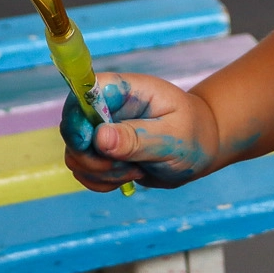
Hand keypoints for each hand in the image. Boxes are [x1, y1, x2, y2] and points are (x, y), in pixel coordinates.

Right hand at [59, 72, 220, 191]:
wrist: (201, 148)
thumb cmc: (194, 134)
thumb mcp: (172, 137)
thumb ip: (137, 138)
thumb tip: (99, 138)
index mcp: (127, 90)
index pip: (84, 92)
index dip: (76, 118)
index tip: (89, 143)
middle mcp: (109, 108)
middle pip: (72, 128)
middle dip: (92, 157)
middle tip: (126, 166)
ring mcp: (103, 131)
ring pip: (76, 155)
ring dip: (101, 173)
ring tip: (136, 171)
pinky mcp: (103, 153)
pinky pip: (85, 172)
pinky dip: (102, 181)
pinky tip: (130, 177)